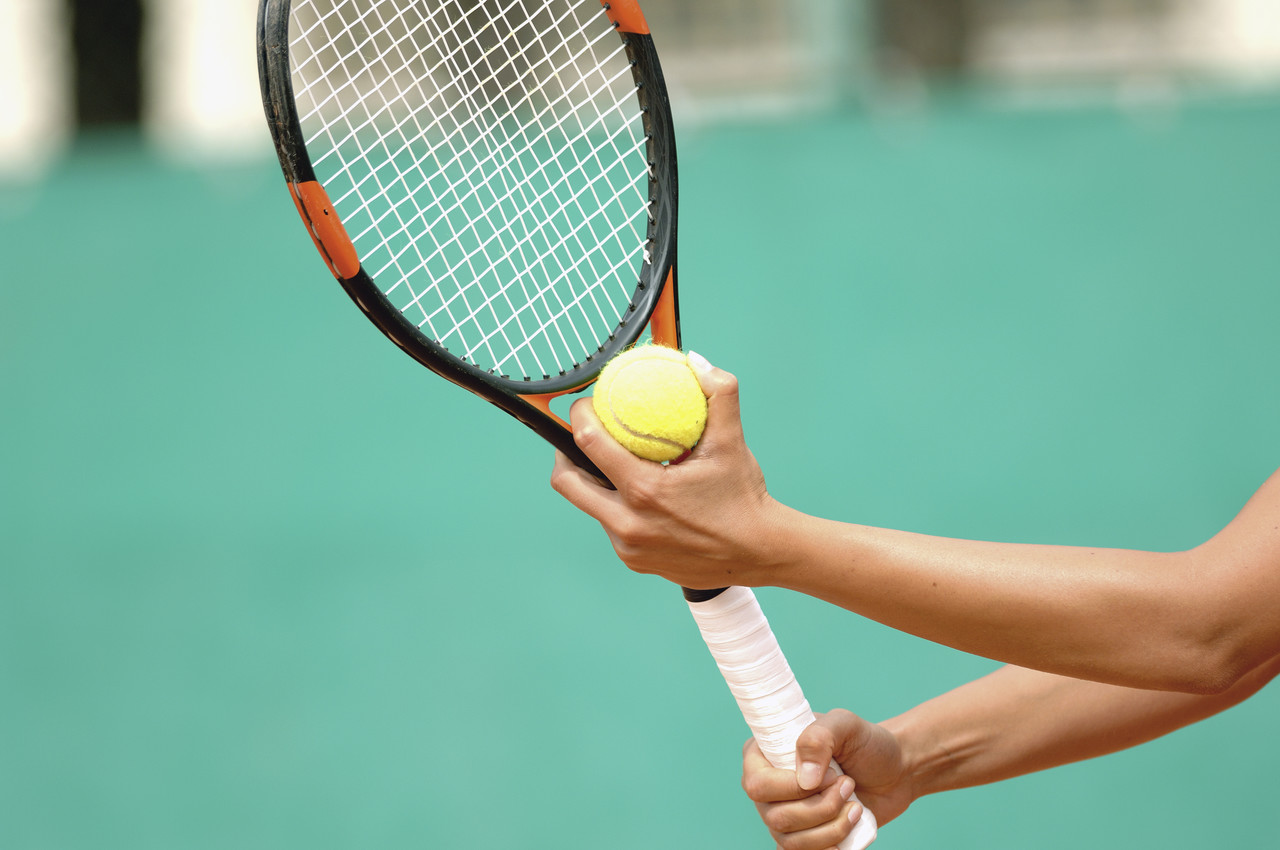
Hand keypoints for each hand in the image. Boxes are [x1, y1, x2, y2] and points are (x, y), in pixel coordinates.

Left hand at [550, 353, 784, 588]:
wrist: (757, 554)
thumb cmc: (743, 497)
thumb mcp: (732, 443)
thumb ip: (720, 394)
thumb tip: (697, 362)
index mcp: (645, 490)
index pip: (588, 444)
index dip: (579, 415)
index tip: (586, 402)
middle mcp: (628, 522)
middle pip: (567, 481)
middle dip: (565, 454)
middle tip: (583, 435)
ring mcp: (628, 546)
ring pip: (589, 505)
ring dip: (594, 480)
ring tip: (609, 459)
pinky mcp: (633, 560)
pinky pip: (611, 525)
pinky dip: (617, 504)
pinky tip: (637, 491)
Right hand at [742, 710, 914, 849]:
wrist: (894, 772)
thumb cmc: (866, 744)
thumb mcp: (845, 724)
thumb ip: (819, 738)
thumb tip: (805, 780)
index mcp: (765, 754)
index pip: (757, 784)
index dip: (793, 787)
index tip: (831, 774)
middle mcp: (768, 788)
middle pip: (776, 817)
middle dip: (821, 808)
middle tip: (848, 785)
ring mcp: (783, 814)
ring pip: (791, 841)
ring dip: (832, 826)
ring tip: (854, 805)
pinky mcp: (803, 837)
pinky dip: (830, 845)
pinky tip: (849, 825)